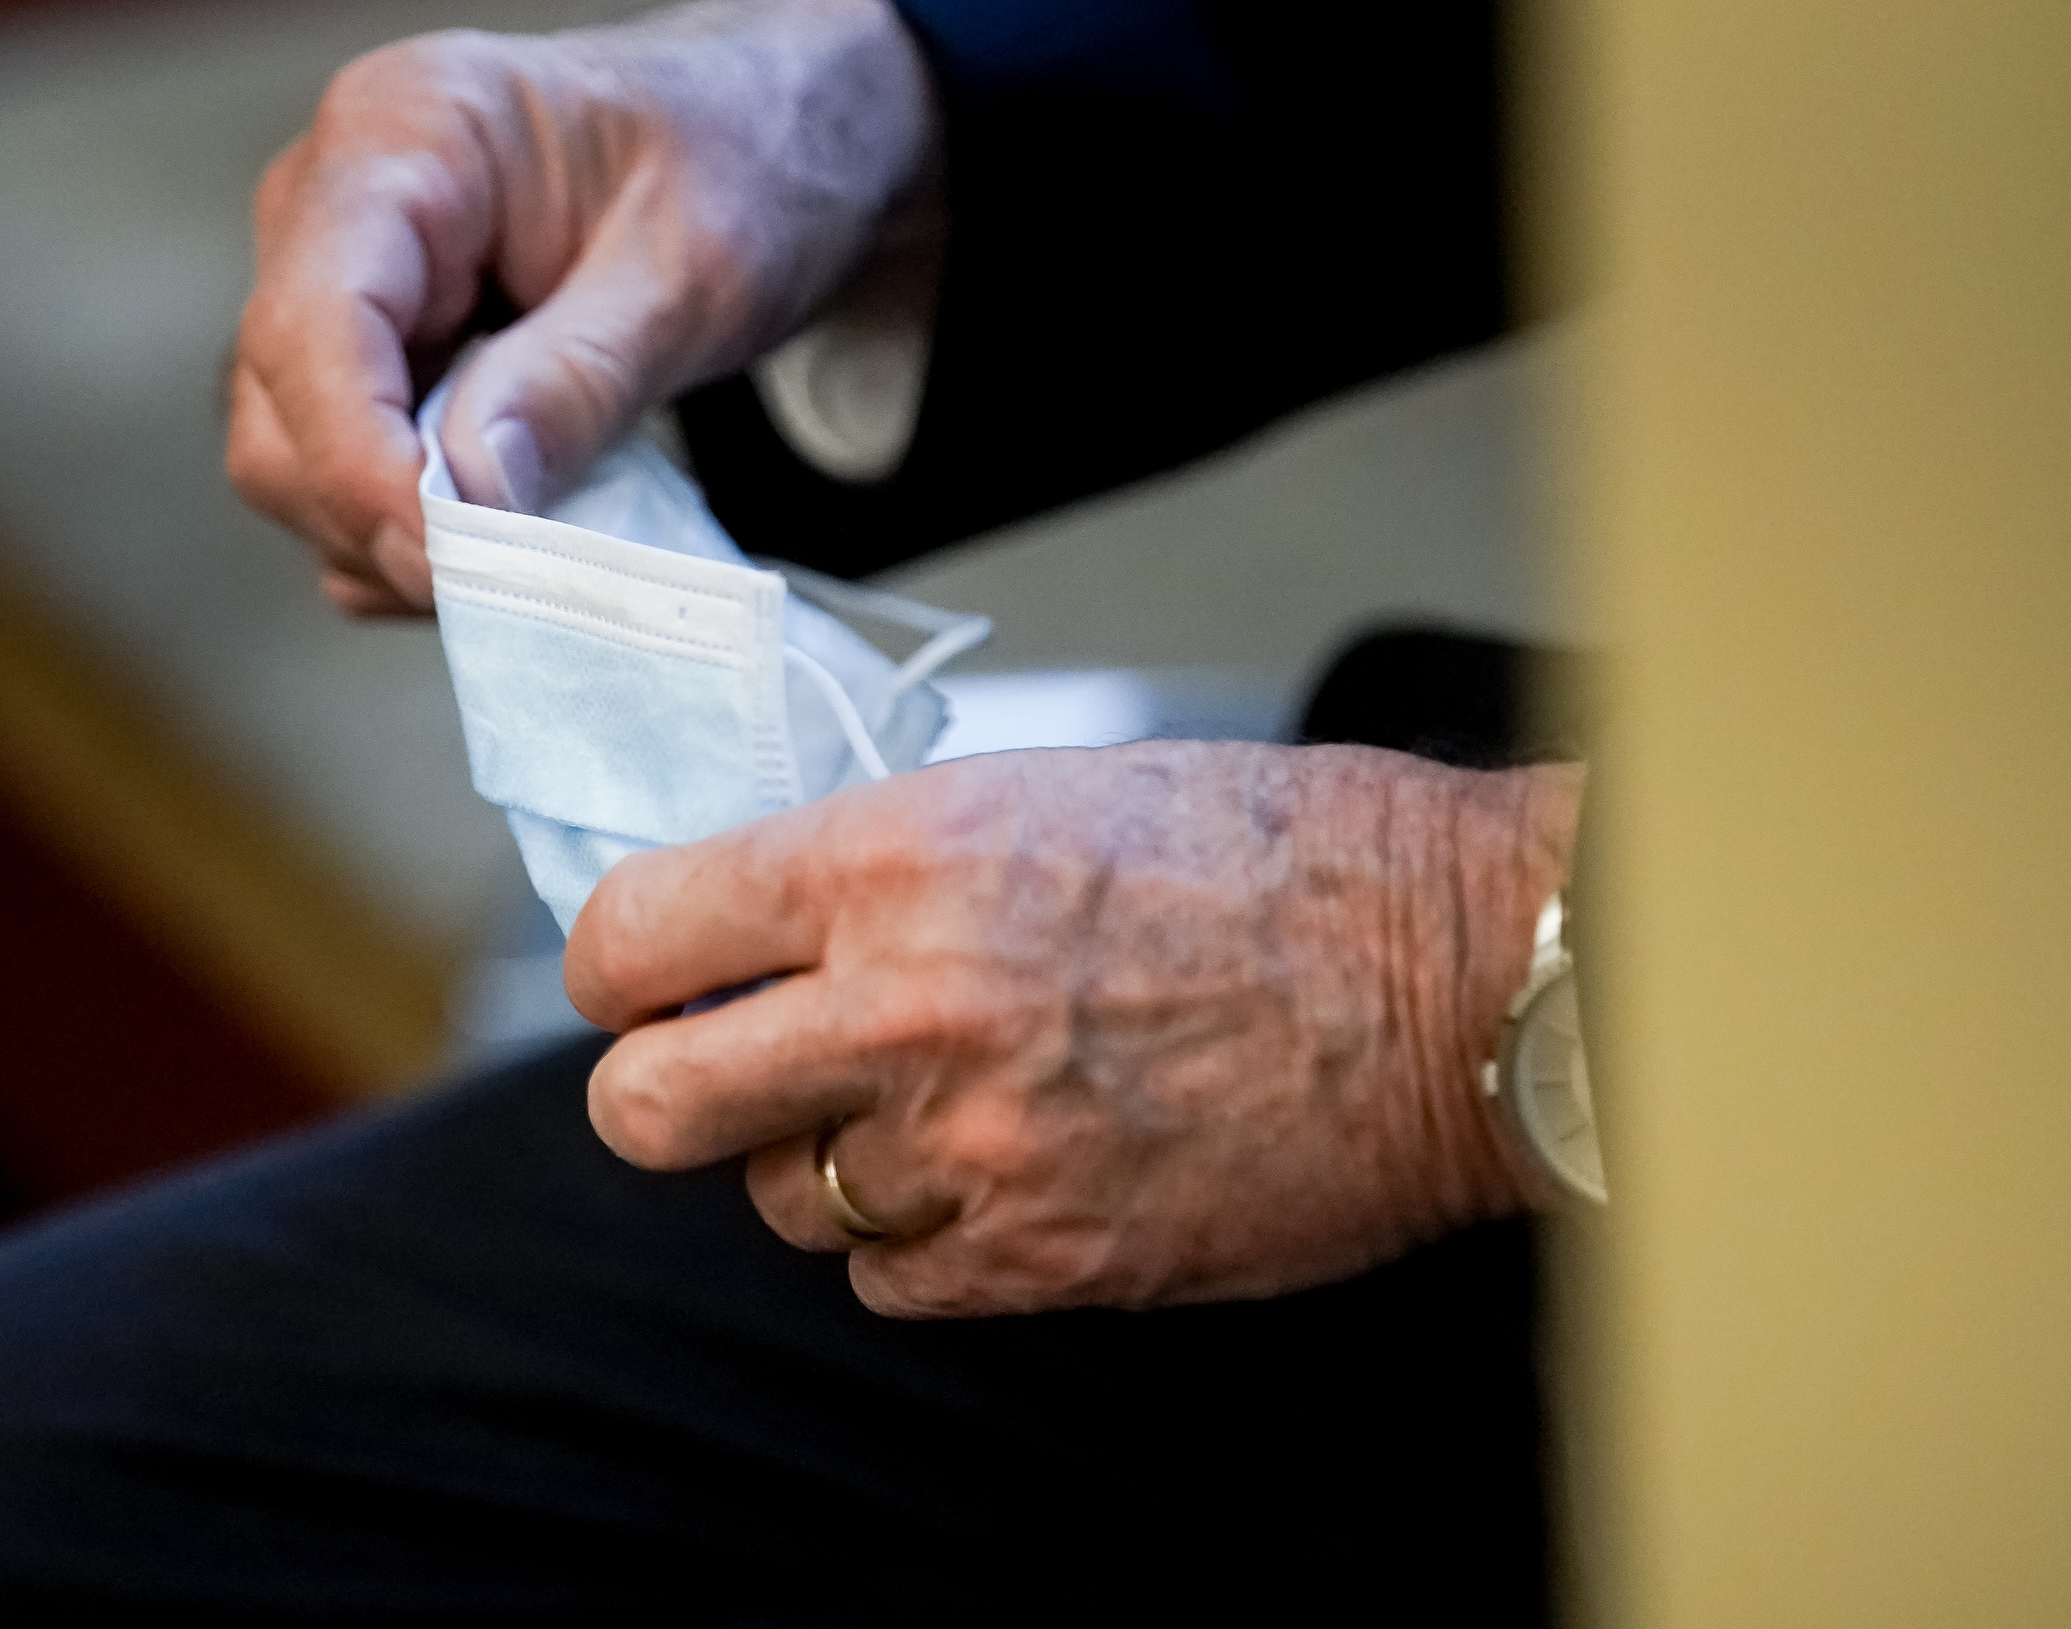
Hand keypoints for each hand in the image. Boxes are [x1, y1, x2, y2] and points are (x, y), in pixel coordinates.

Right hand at [226, 0, 937, 614]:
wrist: (761, 135)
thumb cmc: (734, 163)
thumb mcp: (694, 272)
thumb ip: (580, 378)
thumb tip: (472, 497)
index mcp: (403, 132)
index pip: (315, 319)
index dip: (360, 462)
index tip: (450, 560)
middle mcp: (331, 202)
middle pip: (281, 408)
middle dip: (383, 516)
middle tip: (520, 580)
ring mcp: (333, 285)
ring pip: (290, 462)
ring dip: (398, 539)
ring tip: (536, 550)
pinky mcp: (356, 358)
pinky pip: (333, 481)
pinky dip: (410, 538)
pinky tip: (511, 532)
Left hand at [564, 741, 1583, 1316]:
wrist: (1451, 976)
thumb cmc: (1267, 852)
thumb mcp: (1032, 788)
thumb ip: (868, 863)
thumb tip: (740, 924)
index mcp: (890, 860)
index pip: (628, 938)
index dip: (619, 967)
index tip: (644, 978)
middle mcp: (904, 1009)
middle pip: (643, 1108)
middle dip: (659, 1089)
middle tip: (715, 1067)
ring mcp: (971, 1151)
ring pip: (777, 1201)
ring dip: (821, 1160)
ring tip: (934, 1101)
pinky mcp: (1042, 1261)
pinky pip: (887, 1282)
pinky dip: (916, 1241)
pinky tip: (998, 1170)